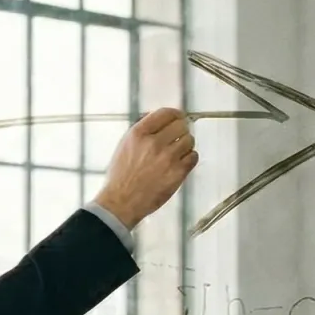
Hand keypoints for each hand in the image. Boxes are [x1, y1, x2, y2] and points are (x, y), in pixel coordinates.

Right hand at [93, 107, 195, 229]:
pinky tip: (179, 164)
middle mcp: (153, 143)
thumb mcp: (124, 146)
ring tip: (176, 154)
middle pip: (181, 125)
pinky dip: (189, 159)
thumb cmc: (121, 177)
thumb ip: (142, 131)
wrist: (121, 201)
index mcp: (138, 134)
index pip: (166, 113)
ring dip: (185, 145)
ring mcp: (167, 158)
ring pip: (190, 140)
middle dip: (181, 130)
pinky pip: (193, 156)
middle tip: (178, 137)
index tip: (179, 118)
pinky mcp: (177, 172)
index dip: (176, 114)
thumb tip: (159, 119)